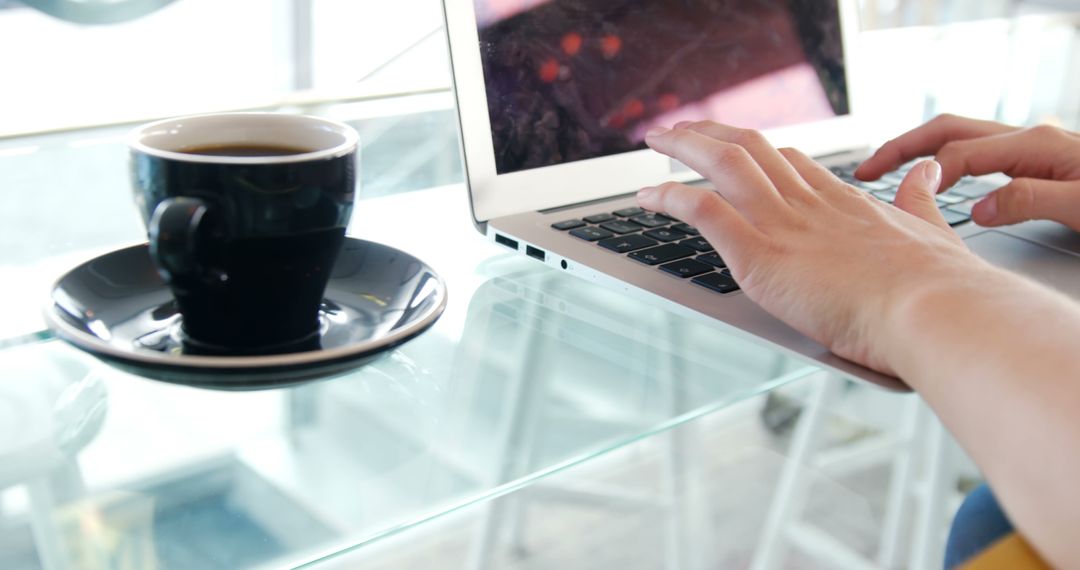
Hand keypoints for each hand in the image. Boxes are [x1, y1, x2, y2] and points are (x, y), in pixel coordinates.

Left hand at [637, 121, 994, 374]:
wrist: (932, 309)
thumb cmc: (938, 286)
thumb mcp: (932, 229)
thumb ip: (918, 199)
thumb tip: (925, 171)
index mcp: (844, 202)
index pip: (791, 163)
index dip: (758, 151)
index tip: (737, 146)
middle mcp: (809, 204)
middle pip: (751, 148)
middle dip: (712, 133)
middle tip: (683, 130)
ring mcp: (783, 225)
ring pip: (723, 164)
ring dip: (684, 147)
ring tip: (656, 141)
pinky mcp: (761, 256)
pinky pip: (703, 211)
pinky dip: (670, 197)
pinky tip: (648, 195)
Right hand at [855, 114, 1079, 230]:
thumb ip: (1030, 202)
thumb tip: (979, 206)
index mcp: (1037, 147)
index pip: (961, 157)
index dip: (925, 178)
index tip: (896, 203)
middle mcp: (1032, 141)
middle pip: (950, 131)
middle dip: (903, 147)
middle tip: (864, 169)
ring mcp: (1035, 150)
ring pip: (961, 139)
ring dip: (920, 152)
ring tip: (886, 172)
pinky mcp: (1039, 164)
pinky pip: (978, 156)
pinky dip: (945, 163)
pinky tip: (936, 183)